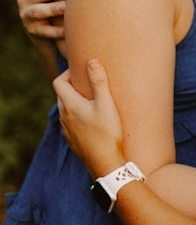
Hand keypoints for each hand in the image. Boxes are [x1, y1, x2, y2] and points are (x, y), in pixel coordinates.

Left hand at [53, 60, 125, 177]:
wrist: (105, 163)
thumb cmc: (107, 133)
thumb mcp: (106, 104)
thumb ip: (99, 82)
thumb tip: (92, 61)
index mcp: (70, 105)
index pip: (58, 82)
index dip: (68, 73)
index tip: (82, 71)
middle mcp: (64, 116)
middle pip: (62, 95)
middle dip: (73, 86)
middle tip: (90, 84)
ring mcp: (67, 130)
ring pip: (66, 110)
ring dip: (75, 102)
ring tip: (93, 101)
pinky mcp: (73, 140)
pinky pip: (71, 123)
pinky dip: (78, 116)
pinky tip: (93, 120)